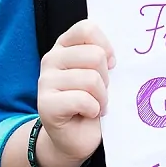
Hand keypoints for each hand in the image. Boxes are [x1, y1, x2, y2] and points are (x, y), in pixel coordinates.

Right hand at [37, 20, 115, 166]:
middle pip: (95, 55)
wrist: (74, 138)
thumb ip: (104, 56)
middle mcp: (51, 58)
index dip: (105, 46)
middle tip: (100, 92)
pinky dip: (93, 110)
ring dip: (101, 97)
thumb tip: (120, 52)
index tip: (111, 64)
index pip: (87, 28)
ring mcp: (45, 81)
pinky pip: (82, 100)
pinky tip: (87, 114)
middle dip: (106, 78)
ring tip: (95, 105)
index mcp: (65, 45)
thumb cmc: (92, 101)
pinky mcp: (45, 104)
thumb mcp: (100, 73)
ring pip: (91, 79)